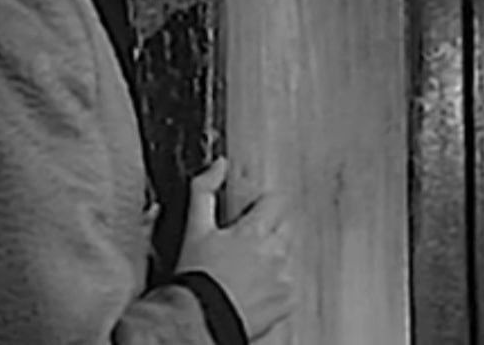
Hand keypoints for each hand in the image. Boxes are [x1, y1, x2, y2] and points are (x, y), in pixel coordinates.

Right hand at [174, 157, 294, 339]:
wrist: (200, 320)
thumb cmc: (197, 277)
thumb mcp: (195, 228)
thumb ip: (204, 191)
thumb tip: (218, 164)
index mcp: (255, 231)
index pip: (277, 202)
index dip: (264, 205)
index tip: (252, 214)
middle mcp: (276, 253)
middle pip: (286, 228)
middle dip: (270, 231)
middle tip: (246, 244)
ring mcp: (283, 279)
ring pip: (287, 258)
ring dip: (273, 260)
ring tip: (246, 271)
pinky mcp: (286, 303)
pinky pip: (288, 287)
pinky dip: (275, 287)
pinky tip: (255, 290)